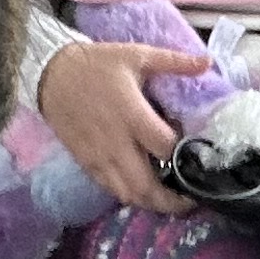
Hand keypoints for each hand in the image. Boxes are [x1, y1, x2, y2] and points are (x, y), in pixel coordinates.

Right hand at [38, 41, 207, 214]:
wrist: (51, 74)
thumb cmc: (97, 64)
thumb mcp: (137, 55)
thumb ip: (174, 62)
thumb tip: (208, 62)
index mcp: (132, 116)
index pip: (166, 149)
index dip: (185, 157)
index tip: (196, 156)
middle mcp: (116, 143)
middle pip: (146, 187)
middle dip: (171, 201)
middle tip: (189, 200)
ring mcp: (99, 157)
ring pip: (127, 194)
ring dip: (150, 202)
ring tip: (168, 199)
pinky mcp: (86, 163)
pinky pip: (110, 189)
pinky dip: (129, 194)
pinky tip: (142, 189)